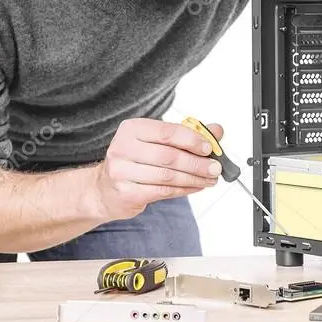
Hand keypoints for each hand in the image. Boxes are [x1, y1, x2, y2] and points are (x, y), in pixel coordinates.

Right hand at [93, 118, 224, 220]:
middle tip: (214, 168)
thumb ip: (185, 135)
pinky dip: (183, 190)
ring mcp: (121, 171)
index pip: (167, 132)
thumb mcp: (156, 142)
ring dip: (194, 179)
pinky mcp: (126, 192)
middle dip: (197, 163)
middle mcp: (123, 147)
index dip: (192, 140)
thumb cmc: (135, 161)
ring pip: (167, 176)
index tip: (209, 148)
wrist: (105, 188)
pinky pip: (162, 191)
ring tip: (208, 179)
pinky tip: (194, 187)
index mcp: (132, 128)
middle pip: (169, 156)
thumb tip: (216, 131)